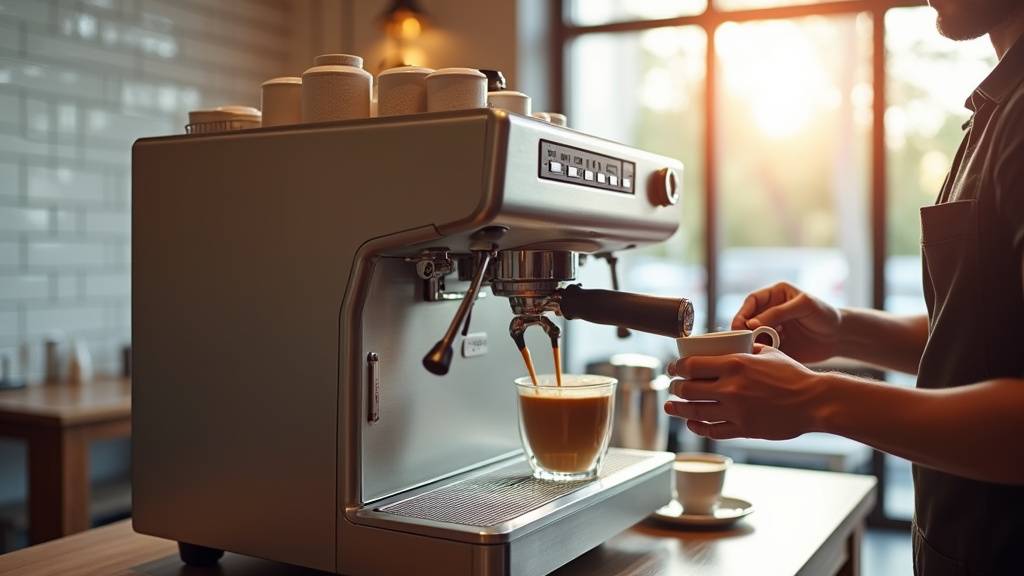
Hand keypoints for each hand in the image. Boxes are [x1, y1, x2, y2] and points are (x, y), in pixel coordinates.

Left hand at [664, 345, 824, 439]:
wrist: (815, 401)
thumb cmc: (794, 375)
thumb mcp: (767, 353)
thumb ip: (745, 350)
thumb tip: (729, 348)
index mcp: (735, 364)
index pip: (692, 365)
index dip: (677, 367)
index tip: (673, 368)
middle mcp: (731, 388)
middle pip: (688, 389)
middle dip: (676, 387)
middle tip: (673, 386)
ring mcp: (736, 411)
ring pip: (696, 411)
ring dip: (679, 409)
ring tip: (671, 406)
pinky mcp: (744, 429)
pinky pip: (713, 430)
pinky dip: (699, 427)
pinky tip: (692, 423)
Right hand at [732, 282, 841, 363]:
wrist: (840, 337)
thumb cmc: (825, 315)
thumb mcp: (803, 306)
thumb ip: (778, 312)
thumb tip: (751, 324)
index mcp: (776, 295)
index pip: (752, 301)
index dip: (744, 312)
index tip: (742, 325)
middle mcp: (771, 311)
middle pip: (747, 318)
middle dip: (744, 329)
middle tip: (745, 339)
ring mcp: (772, 329)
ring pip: (752, 334)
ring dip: (752, 341)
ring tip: (761, 345)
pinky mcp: (776, 345)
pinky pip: (761, 348)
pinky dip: (760, 351)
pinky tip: (769, 352)